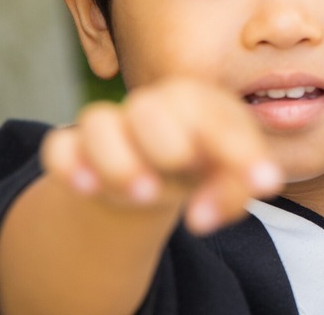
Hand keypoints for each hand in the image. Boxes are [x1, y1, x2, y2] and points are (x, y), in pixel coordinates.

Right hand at [41, 78, 283, 233]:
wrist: (156, 172)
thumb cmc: (204, 168)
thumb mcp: (231, 179)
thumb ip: (233, 193)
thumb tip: (202, 218)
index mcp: (201, 103)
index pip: (219, 120)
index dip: (241, 152)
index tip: (264, 184)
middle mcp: (153, 106)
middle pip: (151, 108)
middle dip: (167, 144)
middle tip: (184, 171)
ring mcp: (112, 124)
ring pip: (99, 123)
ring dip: (118, 160)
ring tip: (144, 193)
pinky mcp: (75, 146)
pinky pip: (60, 146)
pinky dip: (69, 164)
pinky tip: (89, 187)